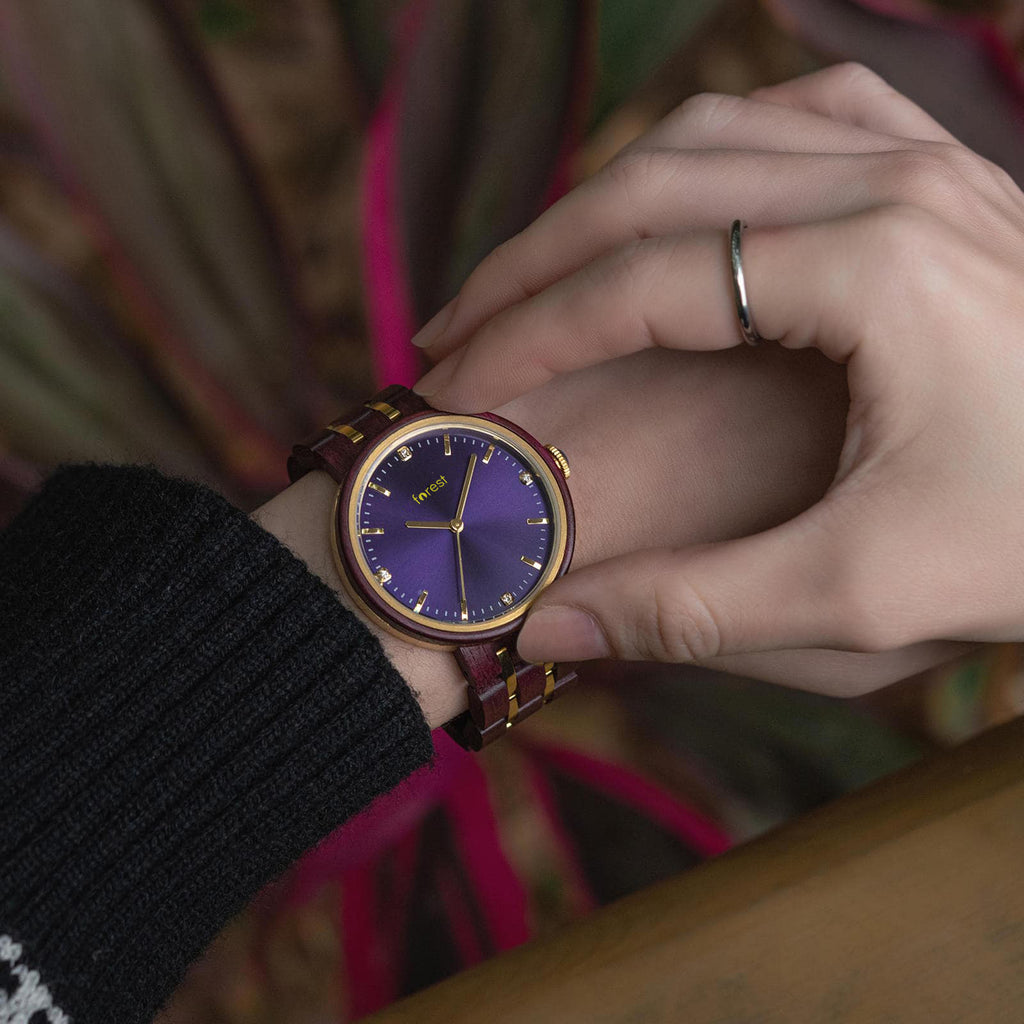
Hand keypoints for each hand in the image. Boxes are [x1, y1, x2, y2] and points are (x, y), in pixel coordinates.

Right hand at [412, 63, 1019, 677]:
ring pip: (708, 134)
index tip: (453, 393)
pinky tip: (671, 204)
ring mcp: (925, 160)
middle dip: (528, 264)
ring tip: (532, 277)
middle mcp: (893, 181)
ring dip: (600, 203)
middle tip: (454, 332)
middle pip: (649, 186)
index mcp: (871, 268)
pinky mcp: (940, 176)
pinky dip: (704, 157)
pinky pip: (792, 120)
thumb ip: (691, 608)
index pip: (635, 280)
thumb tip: (544, 626)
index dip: (522, 339)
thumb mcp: (863, 594)